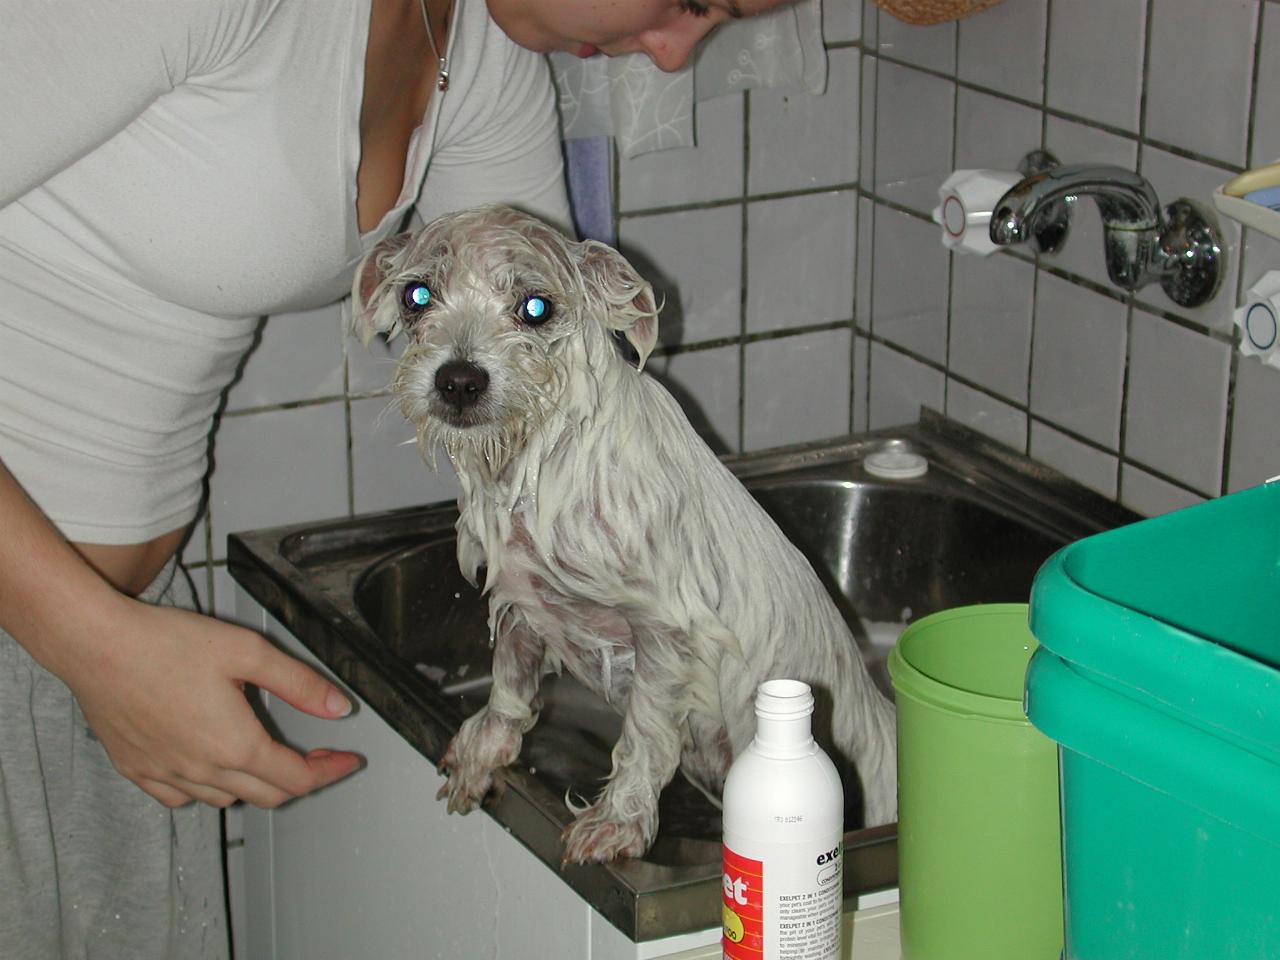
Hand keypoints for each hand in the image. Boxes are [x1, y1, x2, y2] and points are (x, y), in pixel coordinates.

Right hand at [64, 597, 361, 808]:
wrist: (95, 645)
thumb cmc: (165, 643)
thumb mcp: (248, 652)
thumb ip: (299, 683)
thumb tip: (337, 707)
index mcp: (235, 745)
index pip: (297, 779)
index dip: (330, 772)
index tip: (346, 761)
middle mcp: (201, 770)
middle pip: (266, 795)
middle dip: (300, 778)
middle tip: (316, 756)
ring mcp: (165, 774)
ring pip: (224, 798)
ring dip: (253, 784)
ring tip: (264, 754)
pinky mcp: (136, 769)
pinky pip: (179, 796)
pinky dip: (204, 787)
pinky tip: (208, 763)